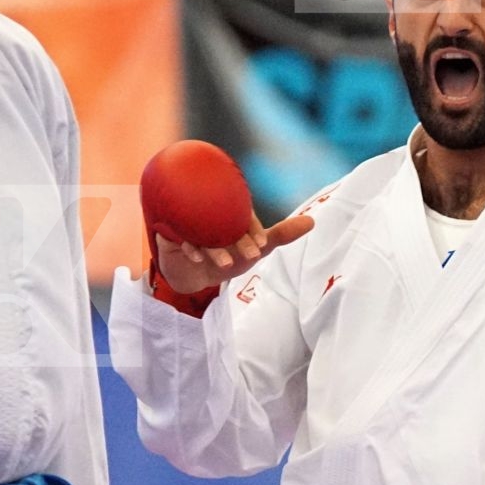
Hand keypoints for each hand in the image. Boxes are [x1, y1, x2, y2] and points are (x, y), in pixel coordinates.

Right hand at [154, 213, 313, 295]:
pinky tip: (197, 256)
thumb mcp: (257, 247)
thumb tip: (313, 221)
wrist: (195, 274)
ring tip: (226, 263)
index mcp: (230, 210)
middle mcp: (209, 212)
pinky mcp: (171, 232)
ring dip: (213, 246)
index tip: (261, 246)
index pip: (242, 213)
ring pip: (201, 228)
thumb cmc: (228, 254)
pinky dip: (190, 246)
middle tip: (250, 255)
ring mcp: (189, 221)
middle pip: (222, 219)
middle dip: (236, 238)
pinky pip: (178, 235)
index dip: (252, 229)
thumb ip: (282, 234)